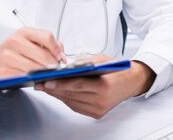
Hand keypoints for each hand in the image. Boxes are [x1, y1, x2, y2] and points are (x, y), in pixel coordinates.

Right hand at [0, 27, 65, 79]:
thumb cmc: (14, 50)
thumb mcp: (30, 40)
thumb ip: (48, 43)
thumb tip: (61, 55)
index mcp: (23, 32)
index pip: (47, 37)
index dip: (57, 49)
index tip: (60, 57)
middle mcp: (14, 42)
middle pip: (43, 55)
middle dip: (53, 65)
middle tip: (55, 69)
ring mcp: (8, 57)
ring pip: (36, 69)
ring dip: (44, 74)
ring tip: (45, 74)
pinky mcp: (5, 72)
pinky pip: (26, 78)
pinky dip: (34, 80)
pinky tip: (35, 78)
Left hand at [35, 54, 155, 118]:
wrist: (132, 82)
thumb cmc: (118, 69)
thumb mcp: (102, 59)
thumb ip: (84, 63)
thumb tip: (65, 67)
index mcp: (105, 85)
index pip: (78, 85)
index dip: (61, 84)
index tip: (47, 82)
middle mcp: (102, 100)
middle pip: (72, 94)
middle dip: (54, 88)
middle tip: (40, 82)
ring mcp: (99, 108)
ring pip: (71, 102)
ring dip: (58, 94)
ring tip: (46, 86)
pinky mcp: (97, 114)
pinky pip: (76, 106)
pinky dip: (66, 98)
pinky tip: (58, 92)